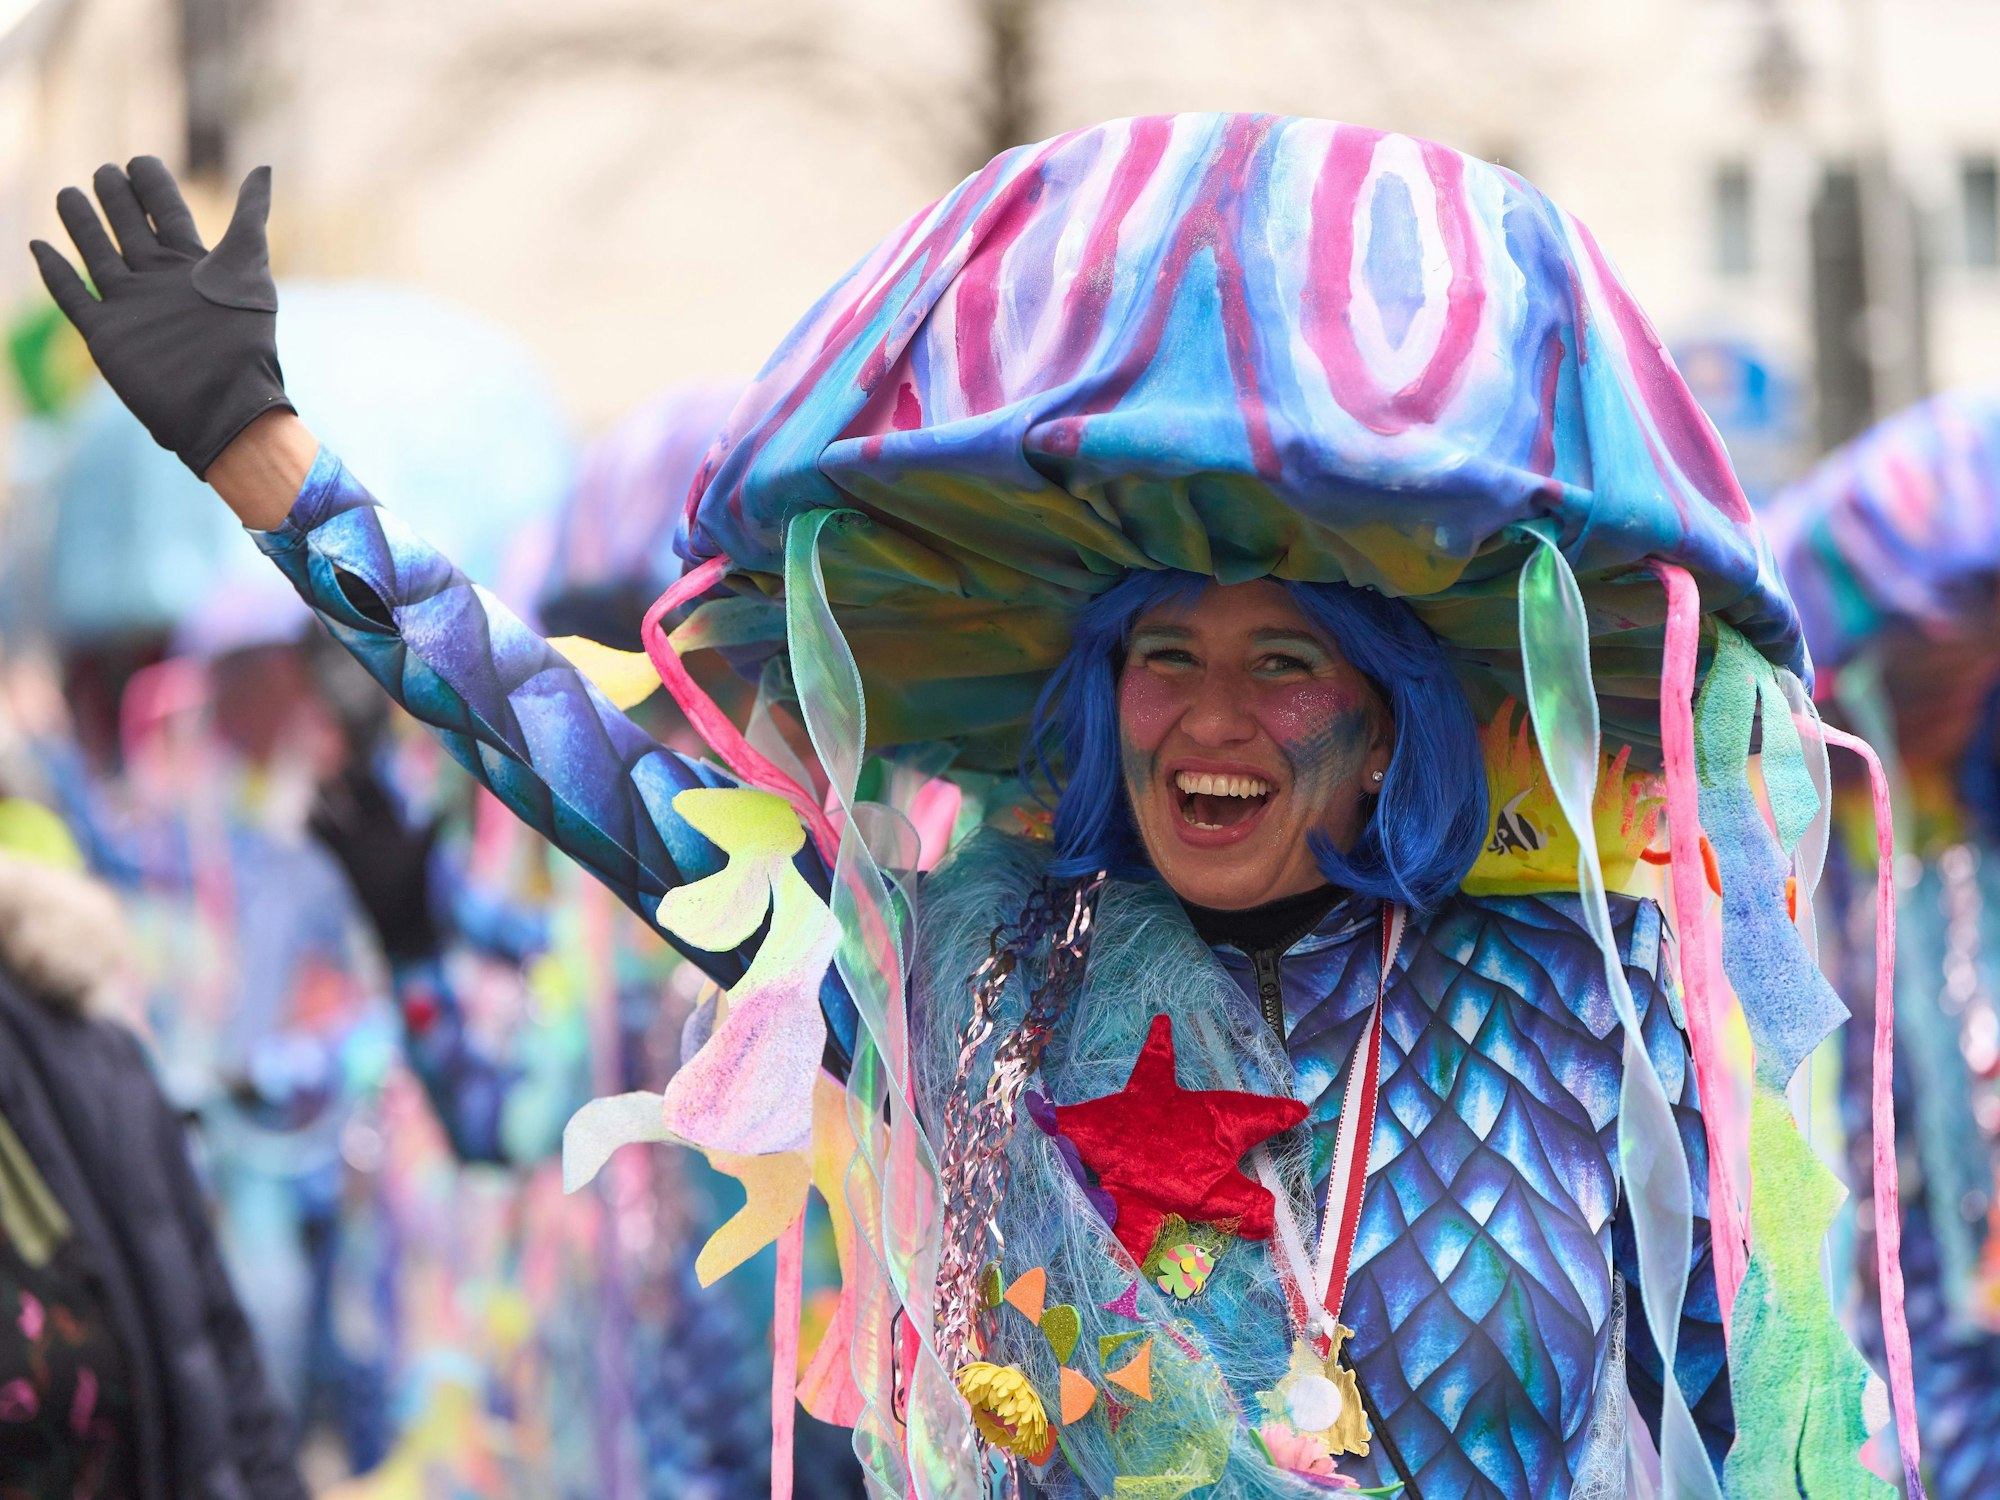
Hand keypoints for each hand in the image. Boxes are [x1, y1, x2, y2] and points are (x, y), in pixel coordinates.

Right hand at [30, 157, 292, 477]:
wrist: (224, 405)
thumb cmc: (245, 342)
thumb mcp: (249, 271)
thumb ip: (249, 219)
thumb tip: (263, 168)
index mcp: (192, 266)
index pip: (166, 214)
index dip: (153, 187)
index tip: (140, 160)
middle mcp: (158, 282)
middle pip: (128, 229)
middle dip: (116, 199)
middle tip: (104, 171)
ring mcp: (130, 307)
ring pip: (98, 255)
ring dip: (82, 225)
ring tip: (68, 194)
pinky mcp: (107, 335)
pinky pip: (74, 298)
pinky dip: (55, 273)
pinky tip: (40, 247)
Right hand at [309, 761, 444, 964]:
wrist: (402, 921)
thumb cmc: (415, 889)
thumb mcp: (421, 857)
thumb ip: (429, 832)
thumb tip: (447, 809)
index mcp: (394, 824)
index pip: (378, 794)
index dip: (367, 781)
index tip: (355, 769)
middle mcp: (374, 829)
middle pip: (354, 799)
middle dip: (342, 787)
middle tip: (328, 777)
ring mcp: (356, 843)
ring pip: (335, 815)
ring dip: (323, 803)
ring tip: (314, 796)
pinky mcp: (342, 860)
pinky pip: (323, 838)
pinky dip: (313, 827)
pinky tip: (304, 820)